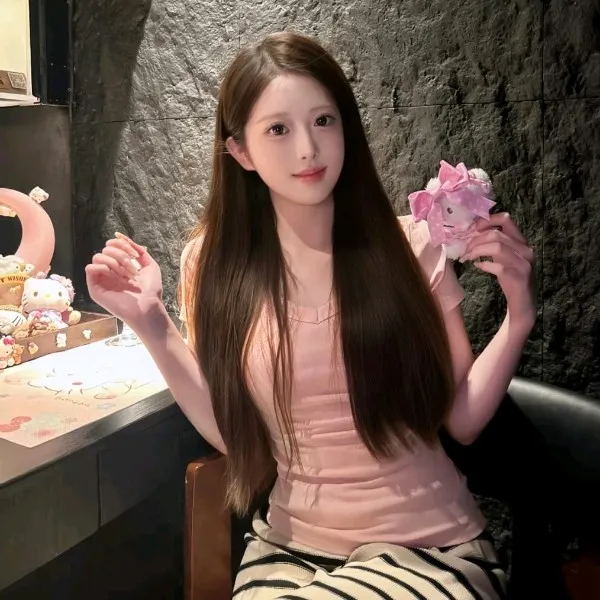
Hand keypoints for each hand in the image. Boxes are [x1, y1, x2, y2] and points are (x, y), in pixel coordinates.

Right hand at [85, 232, 163, 324]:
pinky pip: (89, 268)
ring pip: (97, 256)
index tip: (136, 255)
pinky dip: (102, 266)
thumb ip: (138, 250)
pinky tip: (114, 274)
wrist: (148, 308)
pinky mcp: (95, 288)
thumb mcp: (149, 265)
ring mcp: (101, 279)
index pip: (112, 245)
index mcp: (121, 266)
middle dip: (121, 255)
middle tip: (132, 269)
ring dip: (114, 261)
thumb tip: (120, 235)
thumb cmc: (151, 290)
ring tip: (125, 274)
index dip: (122, 244)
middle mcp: (110, 271)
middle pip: (106, 249)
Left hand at [461, 213, 535, 328]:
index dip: (487, 220)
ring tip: (468, 257)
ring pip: (497, 247)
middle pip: (497, 234)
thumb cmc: (510, 278)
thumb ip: (493, 244)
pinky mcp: (519, 276)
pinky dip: (484, 265)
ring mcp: (524, 263)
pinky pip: (498, 266)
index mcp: (521, 241)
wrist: (523, 303)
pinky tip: (478, 267)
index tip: (473, 228)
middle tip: (465, 249)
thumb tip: (472, 234)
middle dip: (476, 240)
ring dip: (477, 251)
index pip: (506, 220)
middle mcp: (525, 249)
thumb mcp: (503, 257)